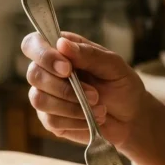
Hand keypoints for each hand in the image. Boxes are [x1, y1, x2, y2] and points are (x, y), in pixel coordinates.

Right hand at [21, 32, 145, 146]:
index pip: (33, 44)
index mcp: (61, 50)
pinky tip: (92, 119)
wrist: (131, 117)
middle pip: (33, 74)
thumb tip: (61, 43)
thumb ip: (88, 54)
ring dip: (71, 106)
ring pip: (39, 100)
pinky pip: (51, 121)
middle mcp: (48, 71)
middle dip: (65, 88)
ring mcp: (47, 96)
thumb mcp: (113, 65)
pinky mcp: (51, 119)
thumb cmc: (121, 85)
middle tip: (95, 95)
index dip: (44, 55)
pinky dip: (76, 121)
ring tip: (99, 108)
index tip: (67, 69)